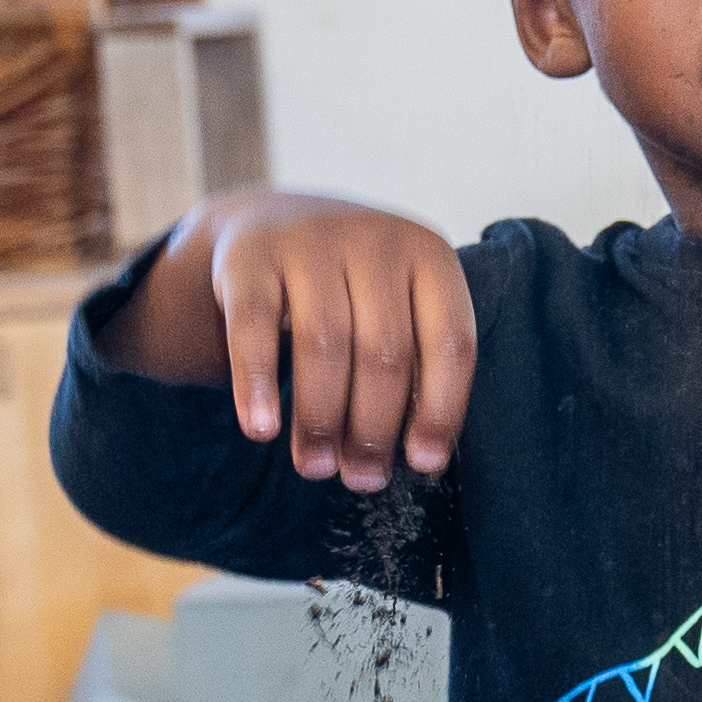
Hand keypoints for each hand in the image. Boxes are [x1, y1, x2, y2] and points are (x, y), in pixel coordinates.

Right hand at [206, 194, 476, 490]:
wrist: (269, 222)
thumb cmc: (350, 289)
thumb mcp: (395, 307)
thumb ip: (412, 367)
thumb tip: (420, 459)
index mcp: (428, 255)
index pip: (450, 342)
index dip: (440, 410)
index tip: (423, 464)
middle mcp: (374, 240)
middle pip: (384, 352)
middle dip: (372, 428)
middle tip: (360, 479)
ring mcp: (310, 241)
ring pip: (324, 344)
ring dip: (320, 418)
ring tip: (314, 468)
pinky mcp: (250, 255)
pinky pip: (253, 328)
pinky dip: (259, 385)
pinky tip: (261, 430)